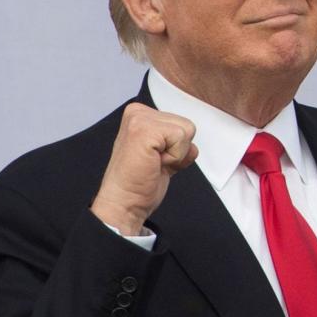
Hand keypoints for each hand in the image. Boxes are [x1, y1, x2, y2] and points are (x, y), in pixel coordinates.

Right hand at [90, 104, 197, 234]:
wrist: (124, 203)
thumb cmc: (138, 184)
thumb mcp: (162, 155)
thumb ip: (175, 143)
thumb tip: (192, 146)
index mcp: (140, 115)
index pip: (181, 124)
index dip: (176, 148)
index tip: (155, 160)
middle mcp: (138, 113)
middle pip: (187, 126)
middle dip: (178, 150)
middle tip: (154, 163)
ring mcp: (139, 119)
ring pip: (186, 131)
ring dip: (176, 154)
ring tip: (154, 163)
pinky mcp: (144, 130)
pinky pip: (181, 138)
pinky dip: (174, 157)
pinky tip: (155, 163)